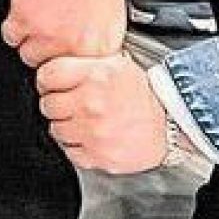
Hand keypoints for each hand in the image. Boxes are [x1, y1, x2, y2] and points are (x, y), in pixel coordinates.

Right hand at [4, 0, 127, 66]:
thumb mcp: (111, 13)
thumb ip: (98, 41)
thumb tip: (85, 56)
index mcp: (102, 46)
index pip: (78, 73)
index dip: (67, 60)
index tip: (64, 49)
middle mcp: (76, 46)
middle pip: (49, 66)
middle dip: (46, 49)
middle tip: (49, 27)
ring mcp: (49, 37)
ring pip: (27, 53)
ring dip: (28, 37)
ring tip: (39, 14)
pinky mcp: (25, 22)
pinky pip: (10, 35)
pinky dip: (13, 23)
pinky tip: (28, 6)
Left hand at [36, 54, 168, 173]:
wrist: (171, 127)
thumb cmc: (142, 97)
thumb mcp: (116, 65)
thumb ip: (83, 62)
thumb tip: (51, 63)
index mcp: (96, 75)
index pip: (47, 74)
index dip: (49, 81)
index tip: (56, 85)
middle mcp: (92, 102)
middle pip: (47, 104)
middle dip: (59, 105)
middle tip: (77, 105)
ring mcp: (93, 131)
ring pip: (56, 129)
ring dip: (68, 127)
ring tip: (89, 122)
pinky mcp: (98, 155)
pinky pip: (69, 150)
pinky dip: (78, 146)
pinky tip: (94, 137)